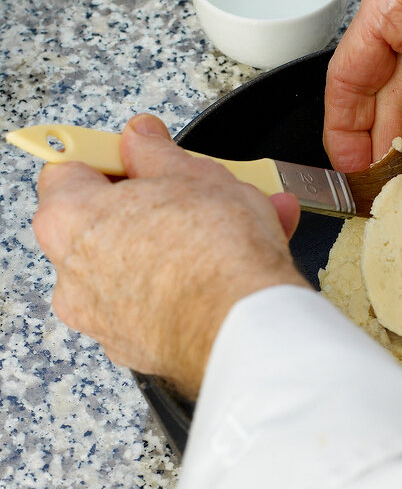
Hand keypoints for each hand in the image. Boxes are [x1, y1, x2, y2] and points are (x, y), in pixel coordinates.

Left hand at [32, 113, 307, 398]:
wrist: (245, 326)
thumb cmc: (214, 254)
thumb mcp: (192, 173)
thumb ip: (155, 152)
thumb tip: (142, 141)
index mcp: (69, 220)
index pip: (69, 171)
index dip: (112, 158)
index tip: (142, 155)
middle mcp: (72, 275)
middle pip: (108, 223)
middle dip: (157, 204)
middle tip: (196, 193)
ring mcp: (102, 317)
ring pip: (141, 265)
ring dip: (184, 244)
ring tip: (242, 226)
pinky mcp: (137, 347)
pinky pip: (159, 302)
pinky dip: (188, 285)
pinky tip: (232, 268)